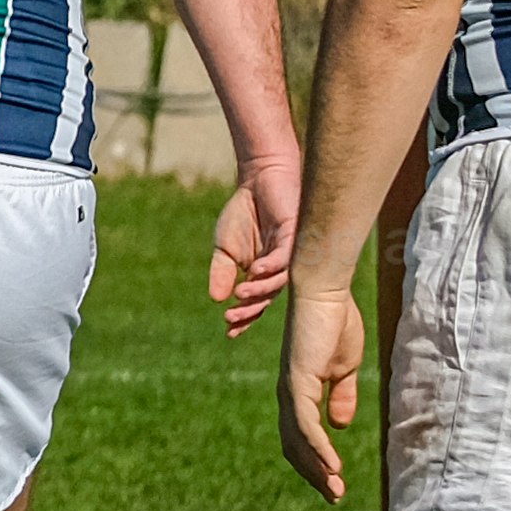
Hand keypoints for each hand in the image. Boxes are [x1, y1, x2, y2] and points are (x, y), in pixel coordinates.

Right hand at [207, 163, 307, 334]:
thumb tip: (216, 299)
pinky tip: (255, 270)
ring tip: (240, 294)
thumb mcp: (224, 247)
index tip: (229, 331)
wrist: (259, 179)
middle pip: (270, 297)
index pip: (257, 301)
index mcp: (265, 274)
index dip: (245, 318)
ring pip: (280, 281)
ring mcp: (290, 254)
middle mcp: (281, 268)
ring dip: (260, 290)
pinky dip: (271, 266)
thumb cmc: (244, 212)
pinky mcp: (294, 236)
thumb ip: (222, 272)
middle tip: (232, 318)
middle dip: (251, 310)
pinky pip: (285, 257)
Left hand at [275, 274, 368, 503]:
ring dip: (317, 469)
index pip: (300, 437)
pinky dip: (317, 447)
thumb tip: (338, 425)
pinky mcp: (298, 380)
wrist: (325, 291)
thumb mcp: (343, 367)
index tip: (334, 485)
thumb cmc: (334, 323)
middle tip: (335, 498)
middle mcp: (288, 394)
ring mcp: (290, 388)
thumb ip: (340, 395)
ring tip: (335, 491)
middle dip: (314, 475)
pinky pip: (305, 423)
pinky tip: (332, 466)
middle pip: (294, 446)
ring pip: (298, 440)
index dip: (315, 463)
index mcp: (298, 392)